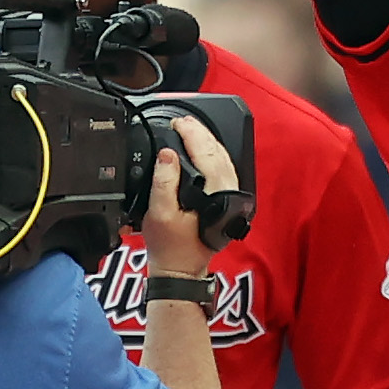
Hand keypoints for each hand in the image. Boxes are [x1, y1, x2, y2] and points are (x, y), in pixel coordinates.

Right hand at [141, 115, 239, 277]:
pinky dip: (212, 154)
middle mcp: (229, 193)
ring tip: (190, 128)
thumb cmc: (170, 245)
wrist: (181, 267)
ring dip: (208, 141)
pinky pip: (223, 169)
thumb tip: (167, 154)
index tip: (178, 123)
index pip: (207, 154)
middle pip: (219, 153)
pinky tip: (202, 148)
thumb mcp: (158, 213)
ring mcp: (230, 196)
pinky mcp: (226, 199)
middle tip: (182, 121)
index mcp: (216, 194)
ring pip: (224, 160)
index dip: (192, 135)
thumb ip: (163, 182)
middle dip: (201, 133)